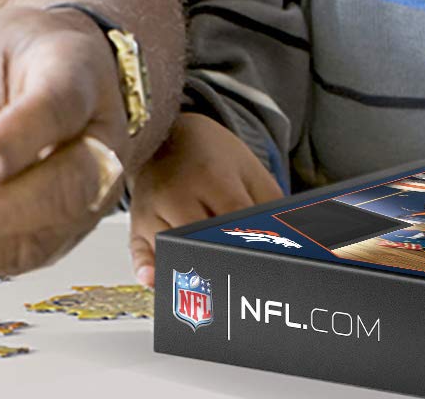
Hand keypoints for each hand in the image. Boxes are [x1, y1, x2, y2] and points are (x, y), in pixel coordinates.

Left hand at [0, 5, 132, 274]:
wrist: (56, 67)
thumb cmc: (22, 58)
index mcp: (81, 77)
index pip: (57, 111)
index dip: (14, 142)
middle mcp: (100, 142)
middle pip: (64, 190)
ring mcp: (89, 194)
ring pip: (41, 237)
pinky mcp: (62, 229)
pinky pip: (17, 255)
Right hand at [126, 112, 283, 282]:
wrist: (167, 134)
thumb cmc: (211, 156)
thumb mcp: (249, 170)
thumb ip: (270, 205)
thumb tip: (289, 243)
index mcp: (210, 175)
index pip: (234, 217)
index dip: (251, 241)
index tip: (268, 260)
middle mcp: (175, 193)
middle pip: (199, 237)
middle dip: (223, 258)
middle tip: (246, 280)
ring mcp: (151, 210)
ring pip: (169, 249)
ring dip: (191, 270)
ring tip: (213, 289)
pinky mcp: (136, 224)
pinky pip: (139, 252)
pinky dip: (147, 268)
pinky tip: (156, 280)